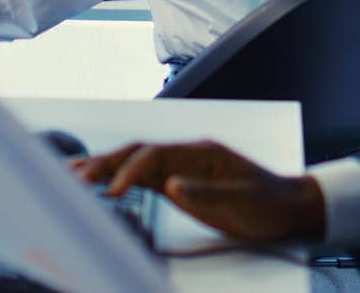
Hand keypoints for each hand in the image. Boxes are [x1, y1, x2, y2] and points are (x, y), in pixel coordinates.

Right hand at [73, 140, 324, 242]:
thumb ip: (205, 193)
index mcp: (202, 152)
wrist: (286, 207)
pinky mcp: (177, 182)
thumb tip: (171, 185)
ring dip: (105, 167)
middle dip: (105, 163)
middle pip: (137, 152)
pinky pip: (141, 177)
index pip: (155, 155)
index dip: (131, 171)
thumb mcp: (242, 201)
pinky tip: (100, 183)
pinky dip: (117, 179)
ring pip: (134, 162)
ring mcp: (180, 167)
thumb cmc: (268, 204)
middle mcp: (187, 154)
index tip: (113, 191)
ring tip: (72, 174)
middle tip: (75, 178)